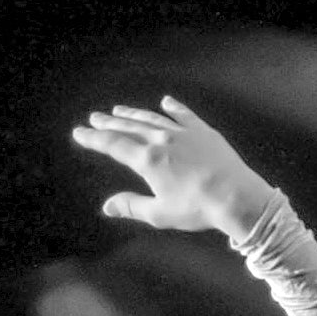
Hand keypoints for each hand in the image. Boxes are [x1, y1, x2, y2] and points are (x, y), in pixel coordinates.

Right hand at [72, 96, 278, 241]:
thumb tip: (107, 207)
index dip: (94, 139)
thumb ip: (132, 206)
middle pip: (129, 127)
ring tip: (119, 110)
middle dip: (109, 123)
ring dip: (134, 114)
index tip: (79, 132)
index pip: (113, 145)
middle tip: (95, 118)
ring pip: (152, 118)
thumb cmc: (198, 208)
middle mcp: (161, 140)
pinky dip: (174, 107)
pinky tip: (166, 102)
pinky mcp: (204, 132)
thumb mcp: (160, 213)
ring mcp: (183, 133)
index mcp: (147, 160)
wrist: (237, 197)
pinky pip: (185, 115)